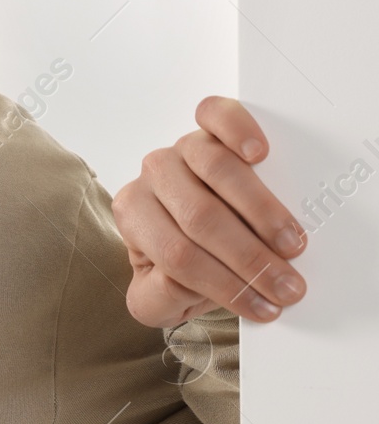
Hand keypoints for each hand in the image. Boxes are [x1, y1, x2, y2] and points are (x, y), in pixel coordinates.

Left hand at [113, 95, 308, 327]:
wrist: (191, 232)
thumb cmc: (177, 263)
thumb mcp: (158, 298)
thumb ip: (157, 299)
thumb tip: (180, 281)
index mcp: (134, 217)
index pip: (178, 255)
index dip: (225, 284)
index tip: (264, 307)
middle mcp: (152, 178)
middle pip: (200, 217)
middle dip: (251, 258)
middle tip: (287, 284)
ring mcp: (181, 148)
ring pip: (217, 171)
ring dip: (261, 211)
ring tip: (290, 244)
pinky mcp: (206, 127)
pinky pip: (215, 116)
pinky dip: (237, 130)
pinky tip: (259, 153)